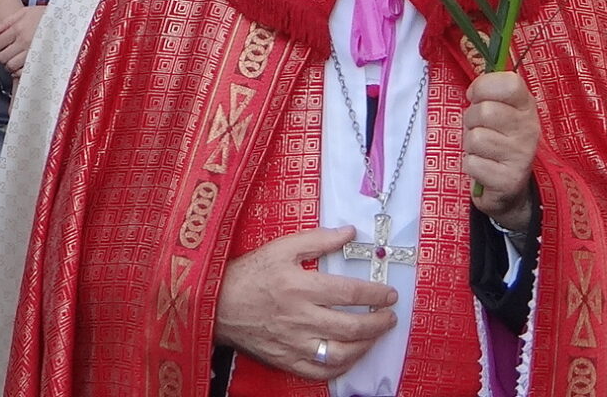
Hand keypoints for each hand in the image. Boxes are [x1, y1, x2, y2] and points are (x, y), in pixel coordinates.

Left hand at [0, 4, 42, 72]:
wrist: (68, 19)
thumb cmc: (47, 15)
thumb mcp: (25, 12)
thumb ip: (6, 22)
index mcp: (18, 29)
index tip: (3, 43)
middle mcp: (24, 42)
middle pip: (1, 57)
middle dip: (3, 55)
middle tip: (10, 51)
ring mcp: (32, 53)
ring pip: (10, 66)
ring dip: (11, 64)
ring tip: (17, 58)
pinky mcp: (40, 62)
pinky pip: (22, 73)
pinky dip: (20, 71)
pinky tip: (25, 63)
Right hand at [212, 226, 396, 378]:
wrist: (216, 304)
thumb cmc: (249, 274)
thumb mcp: (282, 247)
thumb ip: (318, 239)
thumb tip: (349, 233)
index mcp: (301, 287)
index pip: (349, 293)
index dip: (374, 295)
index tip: (389, 294)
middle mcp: (300, 318)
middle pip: (350, 327)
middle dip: (377, 323)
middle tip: (389, 316)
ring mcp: (293, 343)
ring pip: (339, 354)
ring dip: (364, 346)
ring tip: (374, 336)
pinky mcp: (285, 360)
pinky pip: (319, 372)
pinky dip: (340, 368)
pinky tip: (349, 357)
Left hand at [463, 71, 540, 230]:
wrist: (509, 188)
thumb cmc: (497, 140)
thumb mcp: (499, 112)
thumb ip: (489, 95)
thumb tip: (473, 89)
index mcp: (527, 106)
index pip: (510, 83)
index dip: (484, 86)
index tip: (475, 96)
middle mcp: (529, 129)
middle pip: (485, 111)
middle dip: (470, 119)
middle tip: (477, 128)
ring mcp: (522, 156)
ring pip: (475, 138)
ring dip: (470, 145)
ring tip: (481, 150)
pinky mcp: (509, 180)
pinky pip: (472, 163)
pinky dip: (471, 165)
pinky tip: (483, 167)